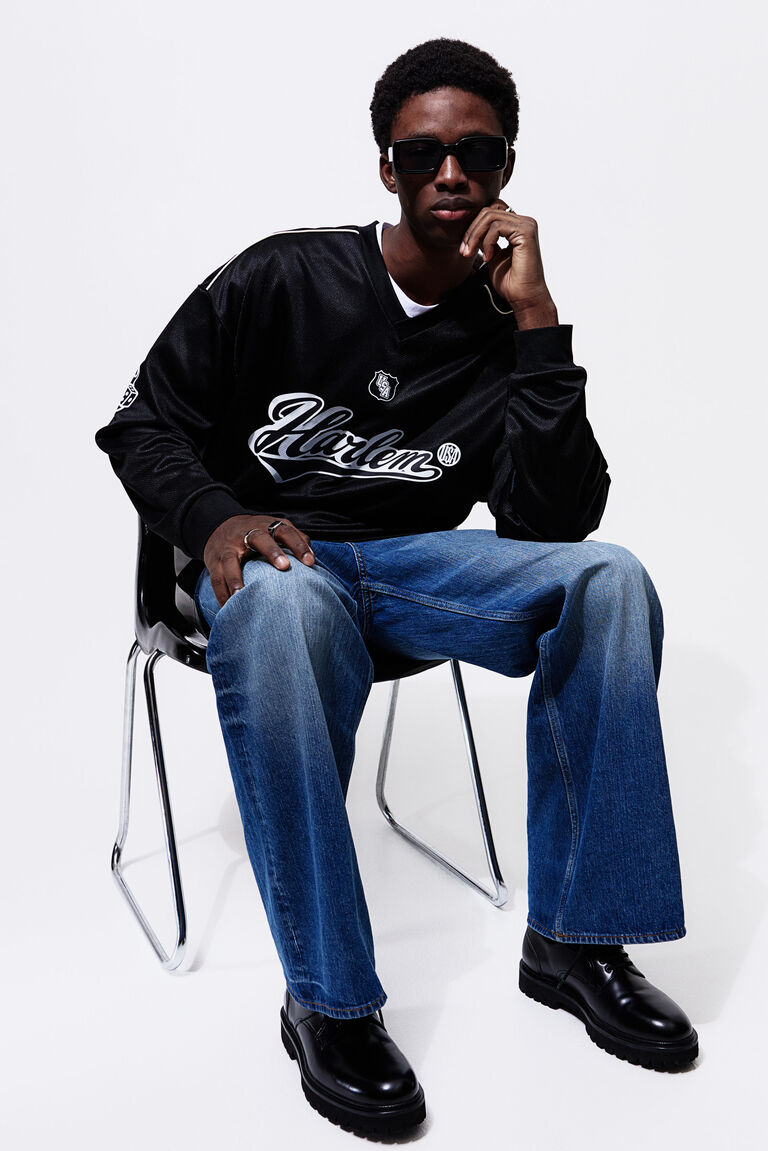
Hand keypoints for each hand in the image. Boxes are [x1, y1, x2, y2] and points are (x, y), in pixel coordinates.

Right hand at [203, 513, 314, 607]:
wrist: (219, 526)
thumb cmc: (254, 532)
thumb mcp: (273, 529)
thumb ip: (294, 538)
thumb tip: (312, 555)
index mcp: (265, 526)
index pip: (285, 531)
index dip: (298, 545)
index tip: (310, 562)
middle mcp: (245, 534)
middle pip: (259, 538)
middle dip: (272, 552)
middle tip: (284, 567)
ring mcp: (228, 548)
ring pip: (230, 561)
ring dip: (235, 578)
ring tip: (241, 595)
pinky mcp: (213, 561)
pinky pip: (216, 578)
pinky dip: (222, 594)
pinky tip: (228, 607)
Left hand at [460, 201, 557, 327]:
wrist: (523, 296)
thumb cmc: (511, 281)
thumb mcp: (492, 255)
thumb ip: (486, 240)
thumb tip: (472, 229)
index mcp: (517, 226)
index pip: (491, 211)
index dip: (474, 226)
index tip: (465, 246)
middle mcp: (524, 222)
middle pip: (489, 210)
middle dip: (471, 230)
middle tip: (464, 250)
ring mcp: (526, 225)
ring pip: (490, 216)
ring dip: (475, 236)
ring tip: (472, 253)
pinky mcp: (526, 231)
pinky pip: (497, 226)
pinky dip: (487, 242)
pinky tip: (489, 257)